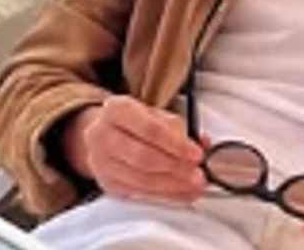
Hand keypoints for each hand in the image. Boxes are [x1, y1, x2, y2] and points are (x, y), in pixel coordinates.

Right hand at [61, 95, 208, 203]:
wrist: (103, 134)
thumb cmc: (133, 122)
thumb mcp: (154, 114)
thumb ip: (178, 128)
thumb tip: (202, 143)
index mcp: (116, 109)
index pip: (150, 129)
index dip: (176, 144)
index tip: (197, 154)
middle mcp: (102, 135)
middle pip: (144, 157)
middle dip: (176, 168)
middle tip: (198, 174)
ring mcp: (101, 162)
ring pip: (141, 180)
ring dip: (172, 185)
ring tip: (193, 186)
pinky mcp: (107, 183)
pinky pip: (139, 193)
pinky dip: (164, 194)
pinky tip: (180, 192)